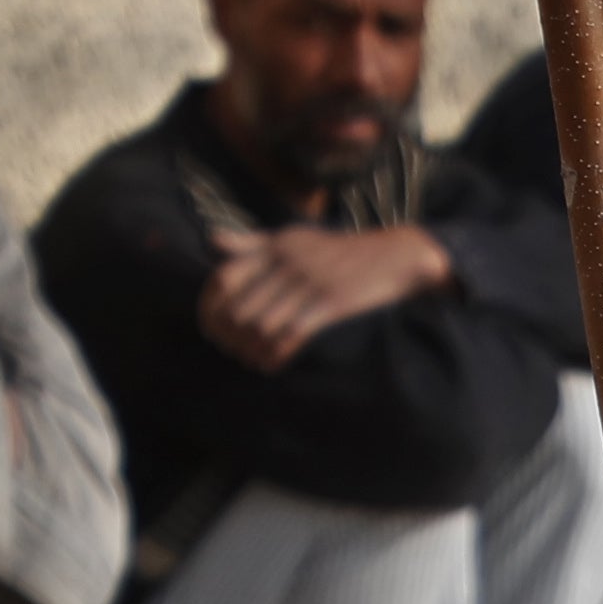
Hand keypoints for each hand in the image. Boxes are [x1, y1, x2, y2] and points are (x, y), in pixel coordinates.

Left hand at [197, 225, 451, 369]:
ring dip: (251, 350)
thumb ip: (252, 242)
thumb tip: (210, 240)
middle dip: (231, 336)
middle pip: (240, 307)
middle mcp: (287, 263)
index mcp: (275, 247)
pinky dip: (275, 355)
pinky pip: (292, 335)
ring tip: (250, 361)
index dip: (212, 306)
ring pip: (262, 325)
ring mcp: (309, 283)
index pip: (225, 277)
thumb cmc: (338, 250)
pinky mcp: (330, 304)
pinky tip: (271, 365)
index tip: (211, 328)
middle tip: (231, 351)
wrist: (392, 256)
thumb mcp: (293, 238)